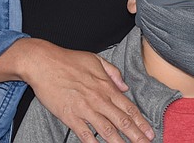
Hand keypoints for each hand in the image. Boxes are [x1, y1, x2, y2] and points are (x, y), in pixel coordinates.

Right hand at [24, 39, 154, 142]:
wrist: (43, 63)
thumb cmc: (68, 60)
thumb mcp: (95, 59)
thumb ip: (113, 73)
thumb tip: (124, 86)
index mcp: (106, 86)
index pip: (128, 108)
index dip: (141, 122)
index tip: (150, 132)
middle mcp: (99, 99)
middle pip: (122, 121)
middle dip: (137, 136)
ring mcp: (85, 109)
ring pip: (107, 131)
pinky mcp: (70, 116)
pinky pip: (85, 134)